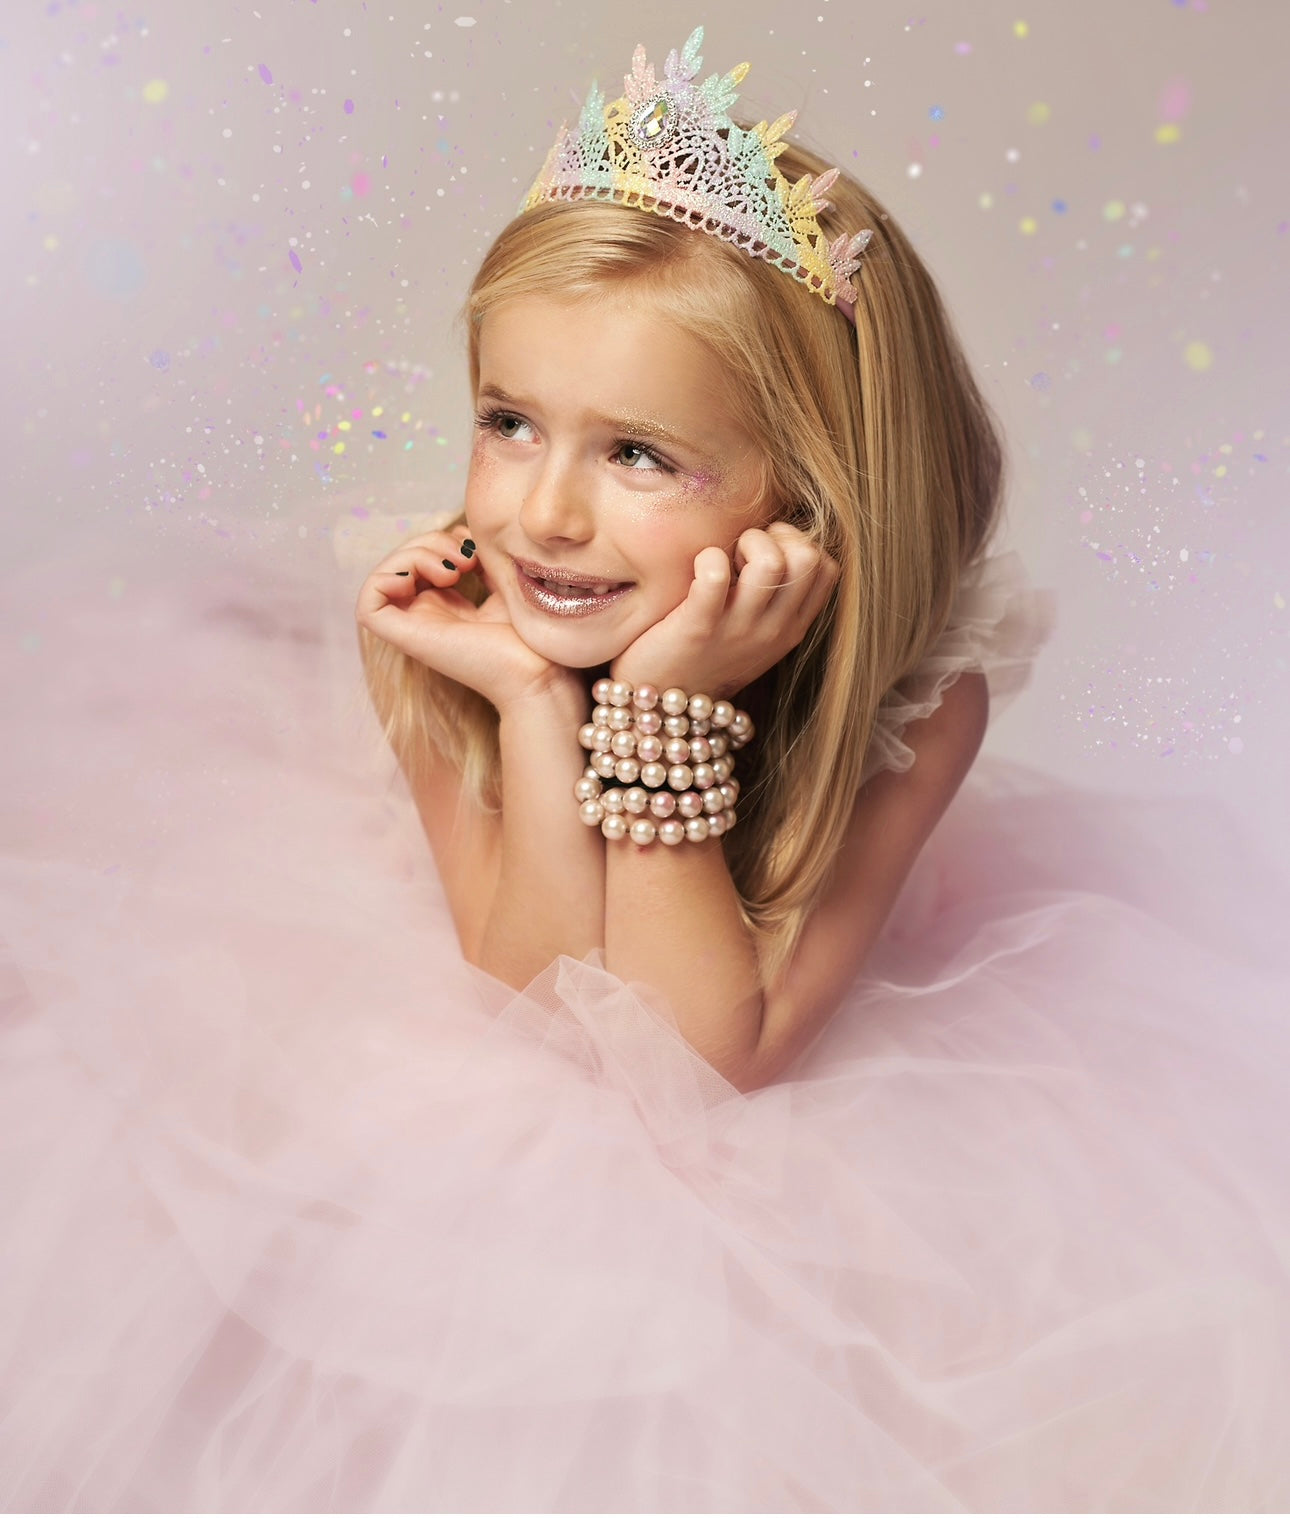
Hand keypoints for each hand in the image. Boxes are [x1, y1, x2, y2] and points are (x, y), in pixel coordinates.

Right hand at [355, 528, 578, 709]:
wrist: (539, 671)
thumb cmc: (531, 638)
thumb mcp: (503, 583)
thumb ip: (480, 559)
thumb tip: (461, 533)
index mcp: (447, 607)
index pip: (421, 559)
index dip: (442, 539)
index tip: (476, 546)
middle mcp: (426, 617)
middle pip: (402, 561)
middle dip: (430, 541)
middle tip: (467, 556)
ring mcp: (414, 628)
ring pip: (385, 576)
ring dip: (414, 554)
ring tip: (454, 568)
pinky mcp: (406, 639)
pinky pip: (369, 604)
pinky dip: (386, 577)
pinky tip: (422, 578)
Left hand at [611, 521, 838, 697]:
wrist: (662, 710)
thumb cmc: (704, 657)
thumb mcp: (754, 636)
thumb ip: (772, 601)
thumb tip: (772, 543)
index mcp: (791, 629)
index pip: (827, 569)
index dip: (799, 543)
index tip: (765, 551)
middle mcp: (773, 630)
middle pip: (808, 557)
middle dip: (775, 536)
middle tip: (743, 551)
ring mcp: (739, 630)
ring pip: (771, 561)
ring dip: (745, 542)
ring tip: (723, 559)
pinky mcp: (699, 628)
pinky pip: (716, 574)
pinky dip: (706, 557)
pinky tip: (696, 569)